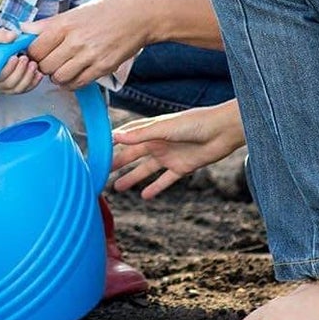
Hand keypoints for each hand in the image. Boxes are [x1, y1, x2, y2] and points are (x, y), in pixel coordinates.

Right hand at [0, 27, 41, 93]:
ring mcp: (5, 87)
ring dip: (28, 77)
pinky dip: (33, 82)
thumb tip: (13, 36)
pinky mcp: (14, 87)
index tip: (15, 57)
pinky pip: (24, 89)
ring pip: (18, 88)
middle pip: (9, 84)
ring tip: (33, 64)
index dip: (8, 68)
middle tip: (25, 58)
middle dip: (20, 72)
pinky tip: (38, 74)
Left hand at [23, 0, 155, 88]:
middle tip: (51, 61)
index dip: (33, 54)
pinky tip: (76, 73)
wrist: (139, 14)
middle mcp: (75, 41)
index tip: (38, 53)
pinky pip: (78, 83)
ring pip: (59, 78)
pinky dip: (72, 82)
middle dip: (44, 66)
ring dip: (58, 76)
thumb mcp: (74, 12)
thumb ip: (47, 24)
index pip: (35, 49)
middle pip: (45, 66)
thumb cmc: (105, 10)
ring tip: (64, 67)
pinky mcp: (103, 67)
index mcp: (64, 25)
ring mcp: (90, 56)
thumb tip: (23, 28)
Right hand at [109, 99, 245, 197]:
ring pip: (145, 170)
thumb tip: (114, 137)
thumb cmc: (193, 123)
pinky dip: (155, 188)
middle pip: (133, 155)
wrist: (222, 131)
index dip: (112, 142)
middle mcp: (157, 143)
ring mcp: (169, 156)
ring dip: (132, 178)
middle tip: (102, 173)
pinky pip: (165, 180)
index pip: (126, 136)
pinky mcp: (182, 168)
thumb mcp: (163, 128)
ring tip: (118, 187)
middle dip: (118, 164)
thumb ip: (140, 135)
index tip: (96, 150)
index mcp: (151, 130)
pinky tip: (145, 196)